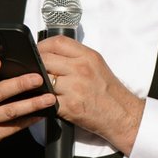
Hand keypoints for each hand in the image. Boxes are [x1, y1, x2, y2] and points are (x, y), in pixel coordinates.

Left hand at [37, 35, 145, 154]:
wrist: (122, 115)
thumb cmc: (109, 92)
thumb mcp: (97, 65)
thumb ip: (76, 57)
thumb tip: (51, 54)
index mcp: (88, 57)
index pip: (57, 42)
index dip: (42, 46)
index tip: (38, 52)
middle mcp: (81, 70)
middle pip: (46, 59)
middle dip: (36, 65)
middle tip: (35, 71)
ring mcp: (75, 88)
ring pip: (43, 79)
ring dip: (39, 84)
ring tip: (41, 87)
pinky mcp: (70, 106)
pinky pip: (47, 100)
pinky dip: (43, 100)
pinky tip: (46, 100)